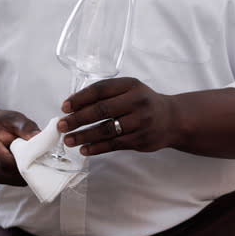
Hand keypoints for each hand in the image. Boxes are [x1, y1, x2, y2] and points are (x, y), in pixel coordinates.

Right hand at [0, 110, 40, 185]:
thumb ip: (25, 127)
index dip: (24, 164)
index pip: (6, 163)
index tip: (40, 159)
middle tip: (43, 162)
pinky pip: (9, 181)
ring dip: (24, 174)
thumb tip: (38, 136)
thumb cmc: (0, 124)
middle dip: (27, 170)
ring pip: (10, 180)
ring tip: (35, 162)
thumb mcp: (13, 119)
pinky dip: (19, 176)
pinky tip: (27, 166)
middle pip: (9, 175)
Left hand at [59, 77, 173, 155]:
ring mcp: (140, 122)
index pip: (100, 89)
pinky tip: (84, 150)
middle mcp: (137, 102)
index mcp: (131, 85)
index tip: (64, 107)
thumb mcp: (130, 90)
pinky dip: (96, 148)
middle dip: (77, 118)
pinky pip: (114, 144)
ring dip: (83, 136)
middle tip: (61, 125)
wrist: (173, 119)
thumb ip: (107, 94)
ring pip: (106, 130)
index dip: (80, 98)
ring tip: (68, 140)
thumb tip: (74, 104)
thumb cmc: (145, 103)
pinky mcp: (140, 139)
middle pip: (101, 110)